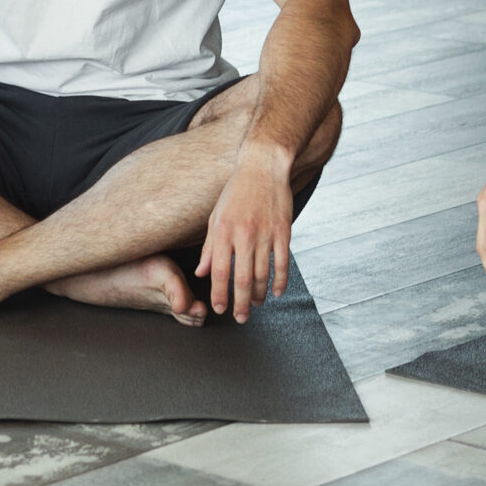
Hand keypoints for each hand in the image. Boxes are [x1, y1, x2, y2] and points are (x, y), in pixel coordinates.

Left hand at [200, 156, 292, 321]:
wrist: (263, 167)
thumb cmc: (236, 192)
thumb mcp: (215, 217)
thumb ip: (209, 247)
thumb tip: (202, 272)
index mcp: (223, 232)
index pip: (220, 271)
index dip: (219, 293)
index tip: (220, 308)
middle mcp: (244, 235)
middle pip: (242, 279)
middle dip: (240, 303)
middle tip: (241, 318)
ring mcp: (265, 234)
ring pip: (263, 274)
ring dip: (260, 294)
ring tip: (256, 304)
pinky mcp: (283, 231)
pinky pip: (282, 263)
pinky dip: (280, 281)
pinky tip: (277, 293)